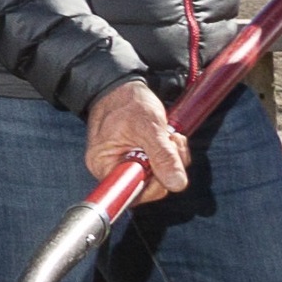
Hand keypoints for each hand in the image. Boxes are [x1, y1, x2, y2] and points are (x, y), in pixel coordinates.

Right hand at [84, 79, 192, 203]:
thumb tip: (177, 184)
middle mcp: (111, 169)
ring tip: (169, 136)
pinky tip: (167, 139)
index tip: (165, 167)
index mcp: (104, 165)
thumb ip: (163, 156)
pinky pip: (157, 166)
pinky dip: (168, 154)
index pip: (131, 194)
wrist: (122, 87)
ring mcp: (124, 164)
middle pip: (148, 186)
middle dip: (167, 166)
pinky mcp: (136, 158)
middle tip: (172, 142)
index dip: (155, 186)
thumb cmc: (128, 102)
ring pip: (157, 176)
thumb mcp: (149, 127)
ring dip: (172, 158)